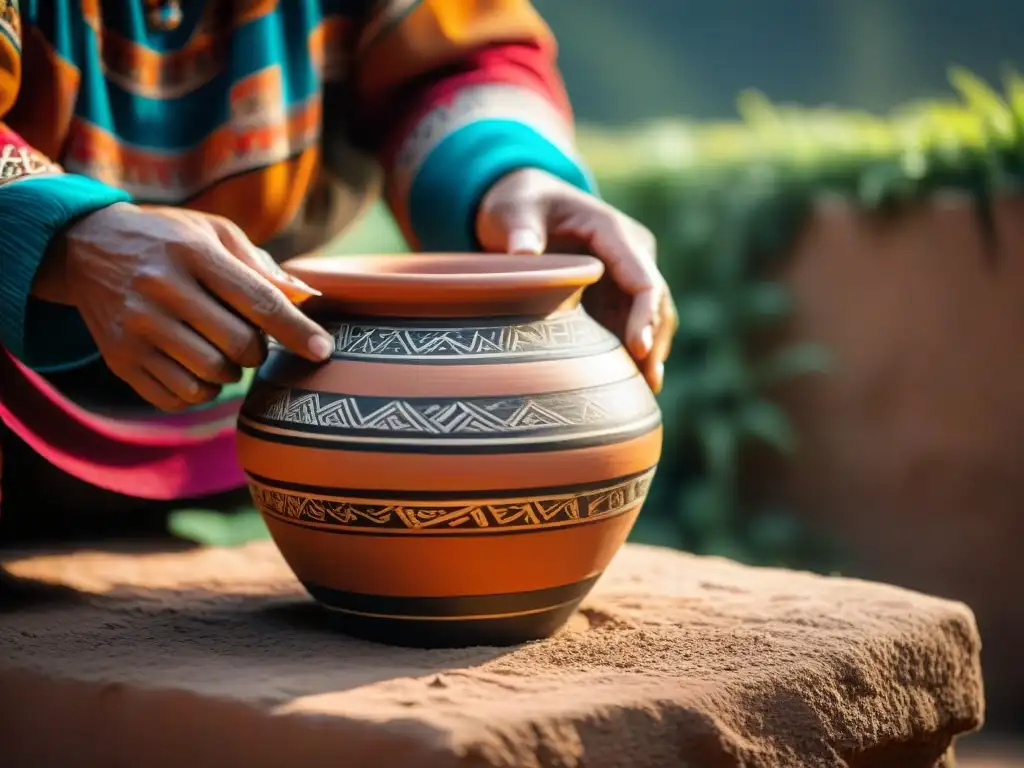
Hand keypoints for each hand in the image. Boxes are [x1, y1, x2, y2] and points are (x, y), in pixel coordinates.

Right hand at [37, 203, 334, 411]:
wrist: (85, 247)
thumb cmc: (169, 241)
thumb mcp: (213, 233)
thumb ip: (260, 266)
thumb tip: (306, 300)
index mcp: (193, 254)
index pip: (259, 302)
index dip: (297, 331)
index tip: (323, 350)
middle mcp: (162, 290)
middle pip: (239, 346)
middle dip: (259, 351)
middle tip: (250, 338)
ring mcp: (136, 328)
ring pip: (211, 377)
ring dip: (230, 373)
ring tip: (220, 350)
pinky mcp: (119, 359)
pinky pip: (179, 397)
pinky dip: (199, 391)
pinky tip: (194, 367)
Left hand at [477, 168, 676, 393]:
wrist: (525, 204)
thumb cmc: (520, 205)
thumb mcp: (513, 211)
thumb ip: (519, 230)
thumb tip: (522, 253)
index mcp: (614, 231)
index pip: (643, 278)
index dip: (645, 315)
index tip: (638, 348)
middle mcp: (630, 255)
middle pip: (657, 303)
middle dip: (654, 342)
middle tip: (646, 383)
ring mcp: (625, 276)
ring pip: (652, 318)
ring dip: (651, 352)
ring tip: (645, 391)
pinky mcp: (614, 296)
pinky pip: (632, 326)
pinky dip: (633, 352)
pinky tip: (631, 384)